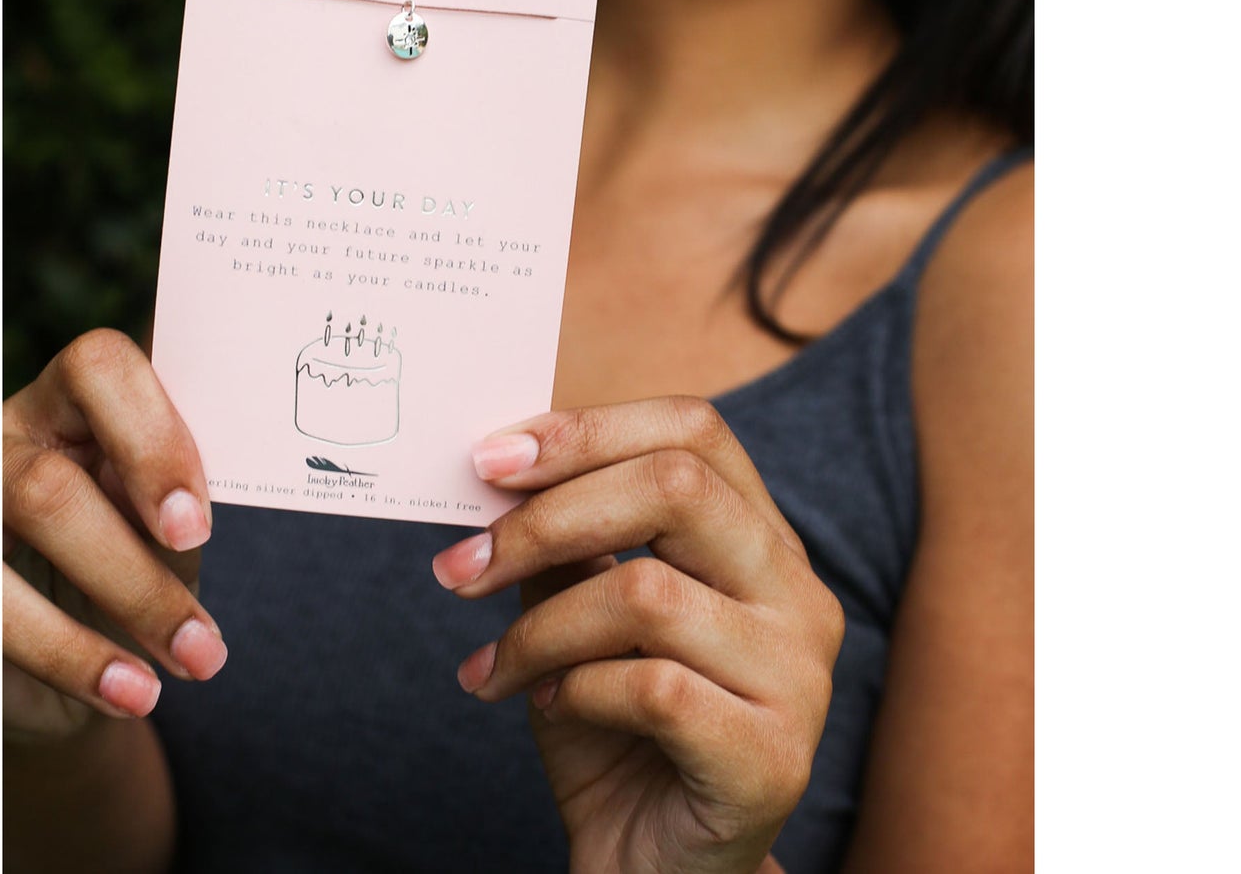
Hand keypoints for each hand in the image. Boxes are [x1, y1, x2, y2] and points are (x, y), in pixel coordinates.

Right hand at [3, 329, 227, 742]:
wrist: (86, 642)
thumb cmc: (145, 544)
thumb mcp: (174, 507)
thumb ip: (195, 477)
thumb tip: (284, 457)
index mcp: (74, 394)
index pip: (99, 367)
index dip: (149, 442)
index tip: (195, 526)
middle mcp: (9, 435)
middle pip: (48, 485)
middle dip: (132, 569)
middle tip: (202, 632)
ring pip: (15, 550)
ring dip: (107, 623)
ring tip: (192, 666)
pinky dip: (71, 661)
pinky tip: (131, 692)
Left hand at [431, 398, 842, 873]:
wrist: (648, 865)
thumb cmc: (613, 723)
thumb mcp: (577, 608)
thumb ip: (562, 536)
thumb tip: (498, 464)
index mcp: (759, 535)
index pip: (693, 429)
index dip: (588, 429)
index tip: (489, 459)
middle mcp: (797, 592)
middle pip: (676, 485)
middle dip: (545, 518)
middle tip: (460, 565)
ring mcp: (798, 675)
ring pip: (646, 593)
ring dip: (538, 629)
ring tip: (491, 667)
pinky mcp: (773, 758)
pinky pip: (651, 689)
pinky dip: (575, 692)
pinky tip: (548, 709)